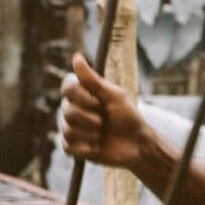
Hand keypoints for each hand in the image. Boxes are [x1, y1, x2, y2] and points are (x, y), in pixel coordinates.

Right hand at [61, 53, 148, 172]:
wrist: (137, 145)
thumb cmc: (127, 117)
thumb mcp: (114, 95)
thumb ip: (92, 79)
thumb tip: (76, 57)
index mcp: (82, 94)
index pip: (67, 88)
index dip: (83, 97)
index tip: (100, 102)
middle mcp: (73, 109)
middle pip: (67, 111)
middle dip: (90, 118)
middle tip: (105, 122)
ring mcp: (72, 128)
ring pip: (67, 130)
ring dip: (90, 134)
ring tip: (103, 135)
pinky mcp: (73, 147)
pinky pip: (68, 146)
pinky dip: (85, 148)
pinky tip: (97, 147)